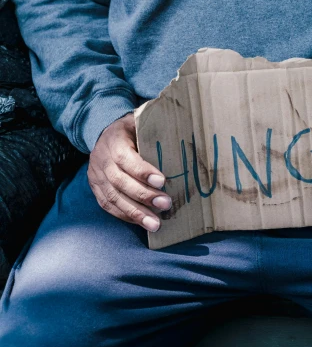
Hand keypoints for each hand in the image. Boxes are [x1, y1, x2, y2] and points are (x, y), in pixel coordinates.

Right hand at [87, 112, 170, 231]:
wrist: (101, 133)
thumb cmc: (130, 130)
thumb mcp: (140, 122)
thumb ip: (154, 129)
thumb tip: (182, 135)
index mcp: (114, 141)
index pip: (126, 158)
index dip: (143, 172)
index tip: (162, 181)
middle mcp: (101, 160)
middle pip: (120, 182)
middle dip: (144, 196)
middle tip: (165, 204)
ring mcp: (96, 176)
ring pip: (113, 198)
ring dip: (135, 213)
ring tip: (155, 225)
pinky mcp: (95, 188)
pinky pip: (108, 205)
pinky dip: (125, 215)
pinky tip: (141, 222)